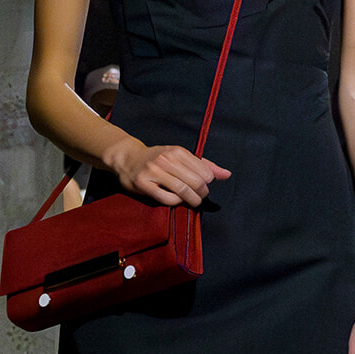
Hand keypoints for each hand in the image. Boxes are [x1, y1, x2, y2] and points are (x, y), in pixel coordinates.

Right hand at [109, 138, 231, 207]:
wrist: (127, 158)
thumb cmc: (157, 158)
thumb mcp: (180, 156)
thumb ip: (204, 165)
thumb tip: (227, 175)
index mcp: (177, 151)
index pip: (204, 171)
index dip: (208, 182)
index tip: (203, 185)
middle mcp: (166, 159)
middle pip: (196, 182)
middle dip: (202, 193)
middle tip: (200, 196)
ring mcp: (154, 172)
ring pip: (183, 191)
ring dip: (193, 200)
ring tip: (193, 201)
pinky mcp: (144, 185)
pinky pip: (167, 199)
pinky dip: (176, 202)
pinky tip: (177, 200)